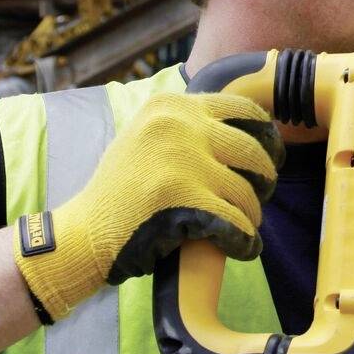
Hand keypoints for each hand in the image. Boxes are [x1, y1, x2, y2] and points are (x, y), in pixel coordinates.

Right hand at [16, 91, 284, 321]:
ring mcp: (179, 160)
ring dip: (252, 216)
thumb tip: (258, 130)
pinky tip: (243, 248)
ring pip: (246, 192)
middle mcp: (177, 124)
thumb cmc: (122, 191)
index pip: (245, 111)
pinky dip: (245, 241)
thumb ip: (191, 126)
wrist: (82, 233)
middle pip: (254, 152)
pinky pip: (234, 224)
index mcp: (172, 104)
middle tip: (260, 198)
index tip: (272, 159)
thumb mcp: (150, 136)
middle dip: (265, 180)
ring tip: (245, 227)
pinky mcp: (180, 200)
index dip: (268, 138)